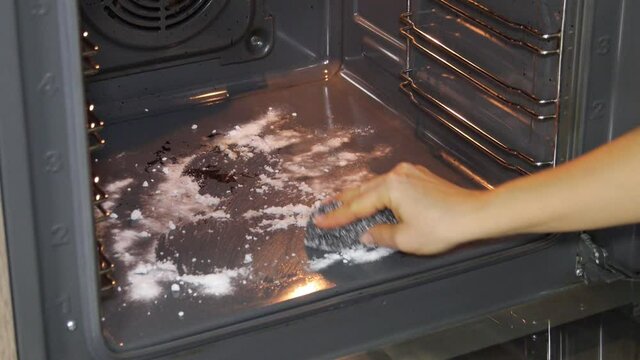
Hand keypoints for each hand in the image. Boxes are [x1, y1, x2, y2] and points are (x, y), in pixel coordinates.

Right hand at [314, 163, 488, 254]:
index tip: (319, 220)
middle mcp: (396, 175)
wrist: (474, 214)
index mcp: (389, 188)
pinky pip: (389, 182)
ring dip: (358, 194)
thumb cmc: (441, 228)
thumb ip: (380, 235)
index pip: (356, 206)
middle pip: (362, 190)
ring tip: (341, 201)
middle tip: (323, 207)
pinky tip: (371, 195)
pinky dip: (375, 191)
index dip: (337, 216)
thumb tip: (365, 235)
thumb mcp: (406, 239)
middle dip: (342, 201)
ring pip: (375, 184)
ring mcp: (408, 173)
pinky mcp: (418, 176)